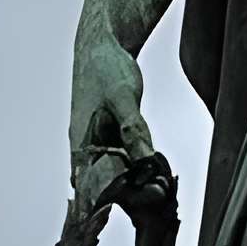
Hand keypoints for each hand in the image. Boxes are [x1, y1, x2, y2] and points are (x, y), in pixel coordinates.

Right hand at [69, 31, 153, 193]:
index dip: (120, 197)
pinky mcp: (111, 139)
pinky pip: (125, 162)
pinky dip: (140, 169)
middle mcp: (87, 152)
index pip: (96, 187)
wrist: (99, 46)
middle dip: (136, 195)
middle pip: (109, 187)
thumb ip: (133, 129)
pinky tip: (159, 172)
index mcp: (82, 146)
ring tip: (165, 189)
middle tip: (164, 194)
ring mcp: (99, 146)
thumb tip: (146, 161)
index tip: (149, 199)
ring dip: (140, 185)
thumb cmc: (105, 68)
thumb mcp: (122, 97)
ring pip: (118, 177)